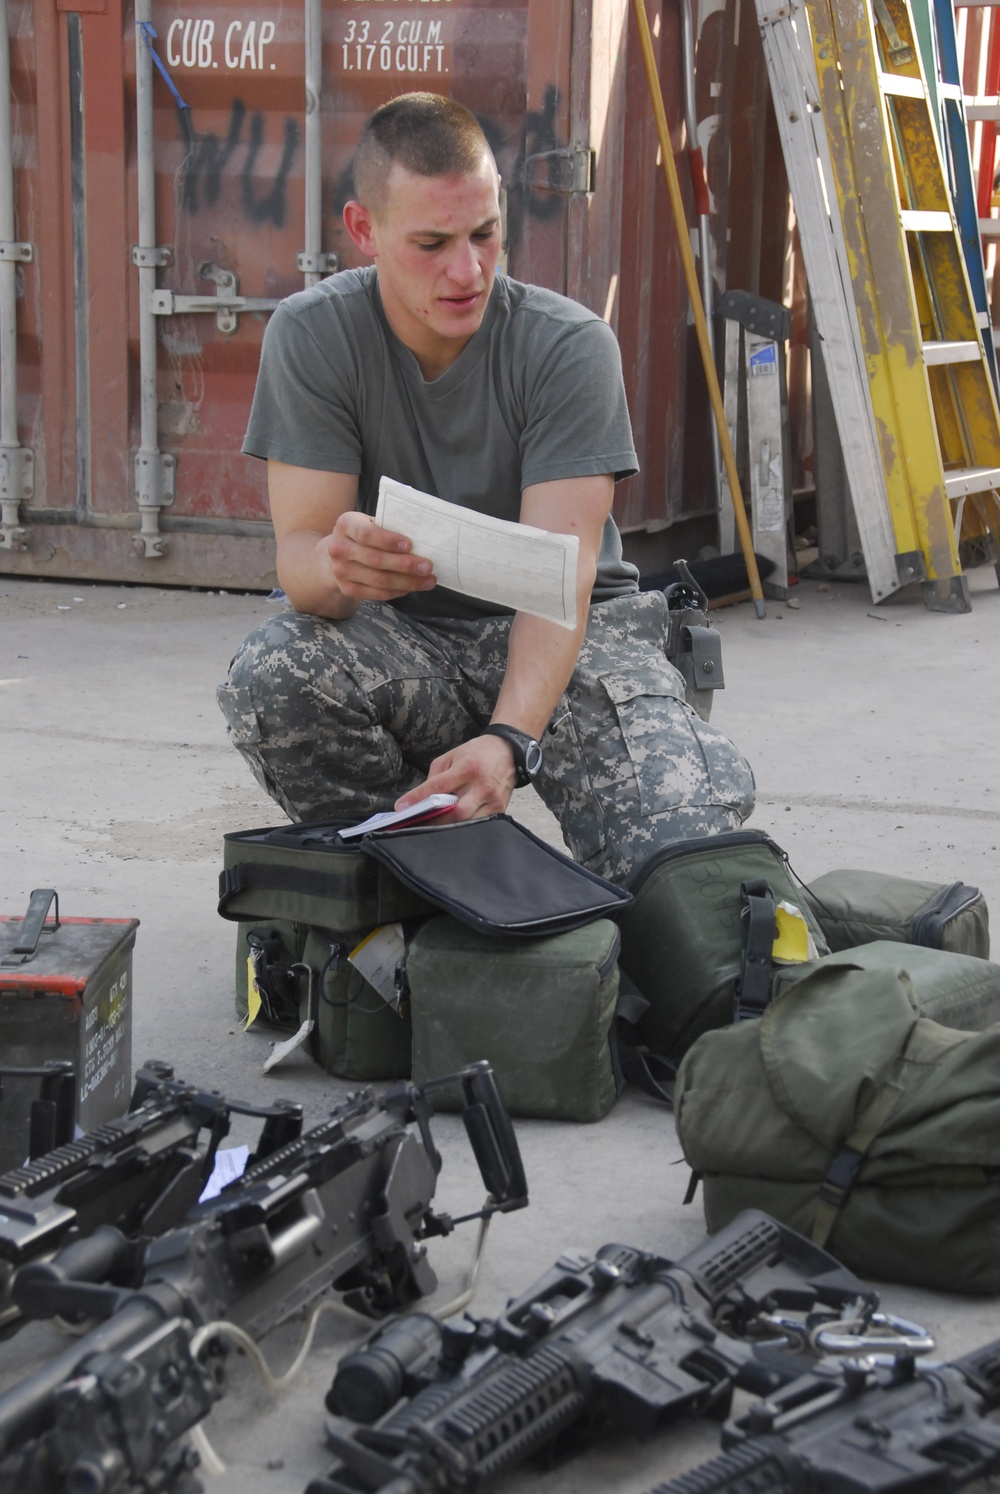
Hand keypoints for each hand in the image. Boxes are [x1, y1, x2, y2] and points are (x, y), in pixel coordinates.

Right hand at [324, 511, 436, 602]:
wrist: (338, 555)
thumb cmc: (363, 535)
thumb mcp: (370, 523)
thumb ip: (388, 527)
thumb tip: (422, 538)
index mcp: (345, 525)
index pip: (366, 534)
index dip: (388, 540)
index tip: (410, 545)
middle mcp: (338, 548)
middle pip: (375, 560)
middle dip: (405, 565)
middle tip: (428, 566)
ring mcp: (341, 571)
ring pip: (379, 580)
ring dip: (407, 582)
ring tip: (428, 580)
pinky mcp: (348, 589)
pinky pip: (378, 593)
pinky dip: (399, 591)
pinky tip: (413, 587)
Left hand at [395, 735, 517, 821]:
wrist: (508, 751)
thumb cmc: (476, 753)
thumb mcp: (451, 756)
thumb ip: (435, 776)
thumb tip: (422, 798)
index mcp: (468, 768)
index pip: (439, 786)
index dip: (418, 797)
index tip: (401, 807)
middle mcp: (482, 785)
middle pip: (456, 812)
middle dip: (434, 821)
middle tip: (416, 824)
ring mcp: (493, 800)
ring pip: (468, 822)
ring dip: (447, 826)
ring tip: (430, 828)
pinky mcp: (500, 809)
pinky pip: (478, 823)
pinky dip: (463, 826)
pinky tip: (451, 826)